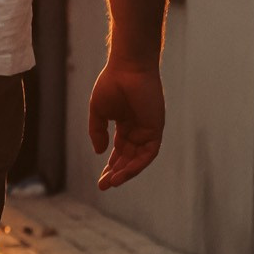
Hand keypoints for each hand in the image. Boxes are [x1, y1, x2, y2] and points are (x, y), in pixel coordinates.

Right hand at [87, 60, 163, 189]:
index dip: (110, 166)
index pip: (119, 151)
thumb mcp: (98, 112)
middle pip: (128, 158)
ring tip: (112, 182)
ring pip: (139, 159)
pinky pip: (148, 152)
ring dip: (126, 172)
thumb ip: (97, 132)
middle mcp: (138, 130)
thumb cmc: (112, 84)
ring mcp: (148, 130)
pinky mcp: (156, 128)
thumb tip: (99, 152)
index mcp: (125, 125)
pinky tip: (124, 172)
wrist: (128, 68)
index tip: (100, 180)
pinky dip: (137, 164)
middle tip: (104, 185)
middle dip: (116, 173)